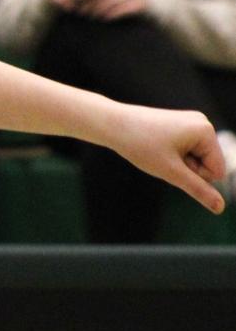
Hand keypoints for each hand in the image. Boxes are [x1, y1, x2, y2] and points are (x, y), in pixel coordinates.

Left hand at [107, 103, 224, 213]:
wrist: (111, 124)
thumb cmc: (140, 146)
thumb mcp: (171, 172)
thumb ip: (198, 189)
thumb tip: (220, 208)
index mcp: (206, 131)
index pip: (217, 171)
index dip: (194, 176)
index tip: (170, 162)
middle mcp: (203, 123)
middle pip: (208, 164)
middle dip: (186, 168)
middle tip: (161, 156)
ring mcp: (191, 122)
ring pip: (196, 159)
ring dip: (178, 163)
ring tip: (157, 151)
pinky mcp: (180, 125)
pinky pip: (186, 151)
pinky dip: (172, 155)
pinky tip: (156, 146)